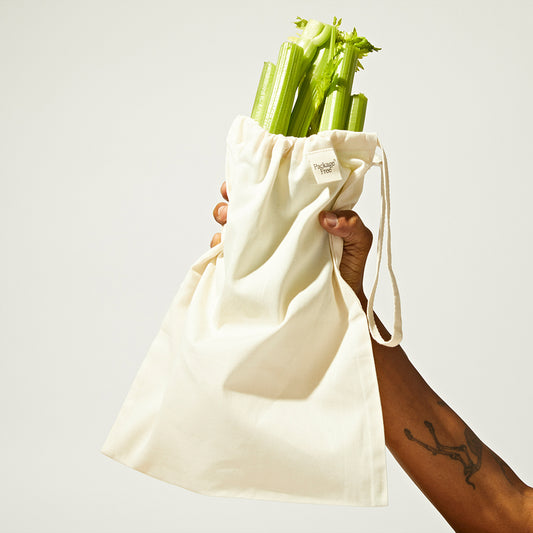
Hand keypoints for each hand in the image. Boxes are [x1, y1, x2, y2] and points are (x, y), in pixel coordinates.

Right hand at [210, 181, 372, 300]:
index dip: (260, 177)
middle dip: (234, 198)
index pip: (277, 187)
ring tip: (226, 223)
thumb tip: (327, 217)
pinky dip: (220, 247)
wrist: (338, 306)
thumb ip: (352, 225)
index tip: (250, 174)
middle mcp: (280, 226)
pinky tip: (223, 247)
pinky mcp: (256, 268)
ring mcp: (266, 247)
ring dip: (225, 220)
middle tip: (231, 201)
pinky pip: (231, 254)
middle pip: (249, 204)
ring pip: (236, 226)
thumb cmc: (349, 270)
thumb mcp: (359, 242)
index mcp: (300, 211)